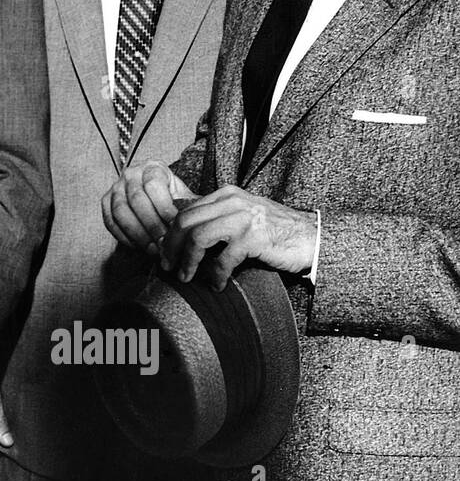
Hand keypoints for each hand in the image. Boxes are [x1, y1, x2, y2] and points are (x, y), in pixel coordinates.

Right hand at [102, 160, 197, 253]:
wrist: (157, 200)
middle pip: (136, 200)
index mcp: (153, 167)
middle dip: (151, 224)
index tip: (175, 225)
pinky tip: (139, 247)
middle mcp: (131, 174)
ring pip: (120, 211)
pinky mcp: (105, 202)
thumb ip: (190, 208)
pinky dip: (124, 237)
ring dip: (137, 234)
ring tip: (153, 249)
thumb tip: (197, 223)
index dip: (163, 206)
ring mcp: (115, 187)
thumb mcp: (185, 197)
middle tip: (164, 243)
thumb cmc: (174, 200)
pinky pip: (110, 221)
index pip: (153, 184)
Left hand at [158, 186, 318, 290]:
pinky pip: (223, 259)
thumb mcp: (241, 217)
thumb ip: (216, 219)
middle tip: (169, 268)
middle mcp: (232, 202)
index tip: (165, 253)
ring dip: (188, 261)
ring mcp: (243, 218)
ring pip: (198, 238)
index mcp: (225, 195)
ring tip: (186, 278)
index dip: (170, 234)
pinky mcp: (254, 237)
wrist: (314, 238)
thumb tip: (179, 233)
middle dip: (171, 247)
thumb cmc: (275, 232)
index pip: (185, 211)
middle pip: (185, 222)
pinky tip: (217, 285)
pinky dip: (215, 275)